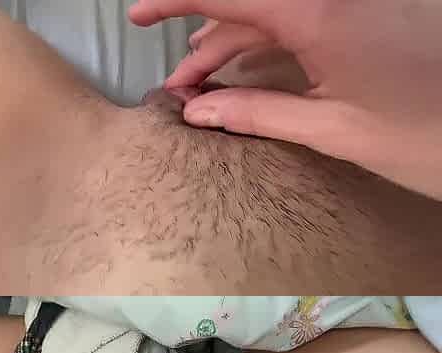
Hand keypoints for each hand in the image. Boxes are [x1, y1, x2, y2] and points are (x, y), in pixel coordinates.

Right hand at [129, 0, 441, 199]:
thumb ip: (258, 113)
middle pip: (247, 4)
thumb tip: (196, 112)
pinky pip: (297, 21)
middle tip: (174, 86)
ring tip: (197, 87)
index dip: (177, 0)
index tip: (140, 15)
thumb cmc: (421, 136)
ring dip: (229, 47)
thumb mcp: (332, 129)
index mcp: (321, 14)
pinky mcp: (362, 18)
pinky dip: (263, 46)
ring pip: (270, 13)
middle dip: (202, 40)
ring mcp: (350, 5)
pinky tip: (241, 72)